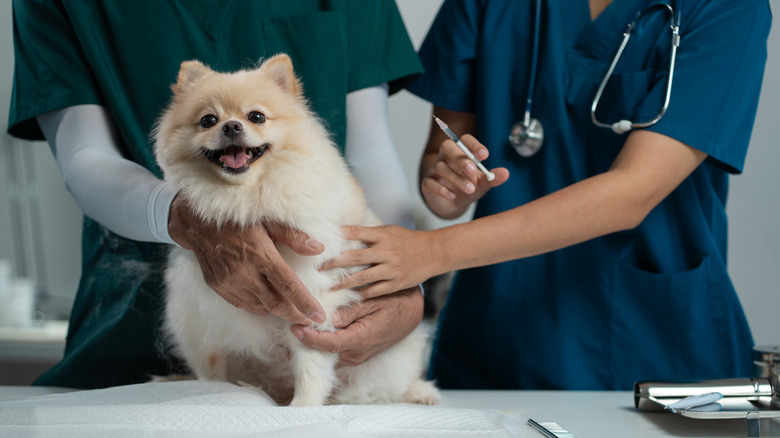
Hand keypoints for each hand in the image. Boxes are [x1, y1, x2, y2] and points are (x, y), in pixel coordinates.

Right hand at [168, 194, 326, 324]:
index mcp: (261, 255)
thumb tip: (319, 248)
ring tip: (290, 312)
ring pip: (259, 305)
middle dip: (294, 314)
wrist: (195, 219)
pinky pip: (241, 303)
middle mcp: (244, 272)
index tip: (320, 316)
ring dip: (276, 311)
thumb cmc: (236, 215)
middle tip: (308, 319)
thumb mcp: (267, 219)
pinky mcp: (217, 284)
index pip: (289, 286)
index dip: (306, 304)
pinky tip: (264, 305)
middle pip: (275, 302)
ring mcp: (228, 281)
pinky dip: (255, 306)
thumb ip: (293, 236)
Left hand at [291, 286, 423, 366]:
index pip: (330, 344)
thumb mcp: (374, 300)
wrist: (412, 311)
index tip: (295, 328)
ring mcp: (357, 356)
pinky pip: (334, 353)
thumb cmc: (395, 301)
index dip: (310, 338)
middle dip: (305, 341)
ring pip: (328, 355)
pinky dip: (321, 344)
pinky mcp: (356, 354)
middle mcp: (358, 353)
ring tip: (295, 328)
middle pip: (324, 353)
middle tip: (288, 325)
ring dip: (312, 343)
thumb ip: (351, 310)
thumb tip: (329, 318)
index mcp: (362, 339)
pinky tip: (309, 331)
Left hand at [320, 225, 438, 297]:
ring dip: (344, 283)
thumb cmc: (407, 240)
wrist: (434, 252)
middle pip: (355, 257)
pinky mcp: (396, 283)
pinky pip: (375, 290)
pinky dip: (361, 293)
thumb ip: (369, 234)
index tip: (321, 241)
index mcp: (383, 235)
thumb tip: (343, 232)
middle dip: (334, 263)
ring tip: (329, 287)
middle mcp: (386, 251)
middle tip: (317, 268)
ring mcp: (392, 269)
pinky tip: (348, 297)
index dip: (339, 236)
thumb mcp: (389, 230)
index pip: (356, 233)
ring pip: (363, 277)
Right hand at [421, 133, 508, 218]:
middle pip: (447, 146)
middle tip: (472, 170)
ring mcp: (435, 170)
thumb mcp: (482, 184)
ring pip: (441, 167)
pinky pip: (430, 182)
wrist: (453, 205)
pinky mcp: (427, 184)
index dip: (474, 145)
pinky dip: (442, 189)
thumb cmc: (468, 189)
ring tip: (471, 189)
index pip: (464, 140)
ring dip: (457, 178)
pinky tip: (453, 196)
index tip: (484, 155)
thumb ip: (492, 178)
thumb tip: (505, 173)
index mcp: (461, 153)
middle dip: (460, 157)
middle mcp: (446, 158)